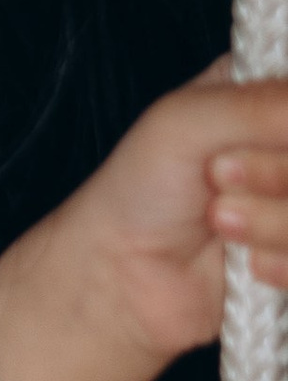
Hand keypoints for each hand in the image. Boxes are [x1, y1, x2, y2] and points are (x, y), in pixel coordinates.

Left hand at [0, 66, 287, 380]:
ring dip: (282, 220)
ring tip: (220, 223)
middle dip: (278, 178)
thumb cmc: (131, 194)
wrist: (110, 286)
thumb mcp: (187, 125)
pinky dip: (287, 262)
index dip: (284, 136)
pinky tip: (247, 266)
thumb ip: (260, 103)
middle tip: (220, 186)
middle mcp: (284, 150)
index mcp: (268, 95)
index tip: (238, 156)